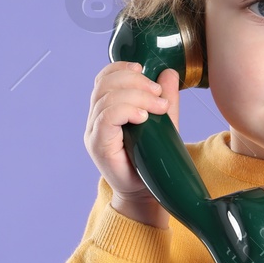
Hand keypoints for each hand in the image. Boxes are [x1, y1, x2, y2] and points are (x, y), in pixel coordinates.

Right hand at [85, 61, 179, 222]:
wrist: (146, 194)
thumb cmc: (152, 161)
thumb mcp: (163, 124)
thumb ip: (163, 99)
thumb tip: (169, 73)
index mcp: (105, 110)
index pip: (104, 78)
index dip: (122, 68)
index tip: (145, 71)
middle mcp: (95, 119)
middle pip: (105, 84)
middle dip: (135, 81)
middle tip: (158, 93)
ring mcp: (94, 132)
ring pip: (107, 98)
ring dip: (137, 96)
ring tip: (158, 107)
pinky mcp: (98, 145)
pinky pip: (106, 117)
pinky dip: (126, 110)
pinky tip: (142, 116)